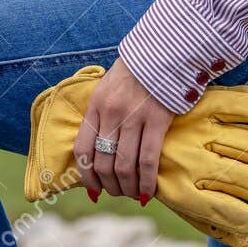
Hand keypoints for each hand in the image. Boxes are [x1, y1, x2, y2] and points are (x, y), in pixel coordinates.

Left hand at [72, 56, 177, 202]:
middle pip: (102, 163)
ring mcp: (133, 117)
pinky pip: (148, 161)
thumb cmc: (137, 73)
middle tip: (118, 193)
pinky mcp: (157, 120)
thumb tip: (100, 148)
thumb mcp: (109, 88)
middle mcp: (111, 113)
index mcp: (96, 105)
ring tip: (133, 195)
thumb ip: (103, 114)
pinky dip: (146, 182)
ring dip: (127, 188)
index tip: (94, 189)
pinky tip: (148, 192)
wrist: (165, 51)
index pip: (82, 148)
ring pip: (123, 166)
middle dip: (109, 186)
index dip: (86, 175)